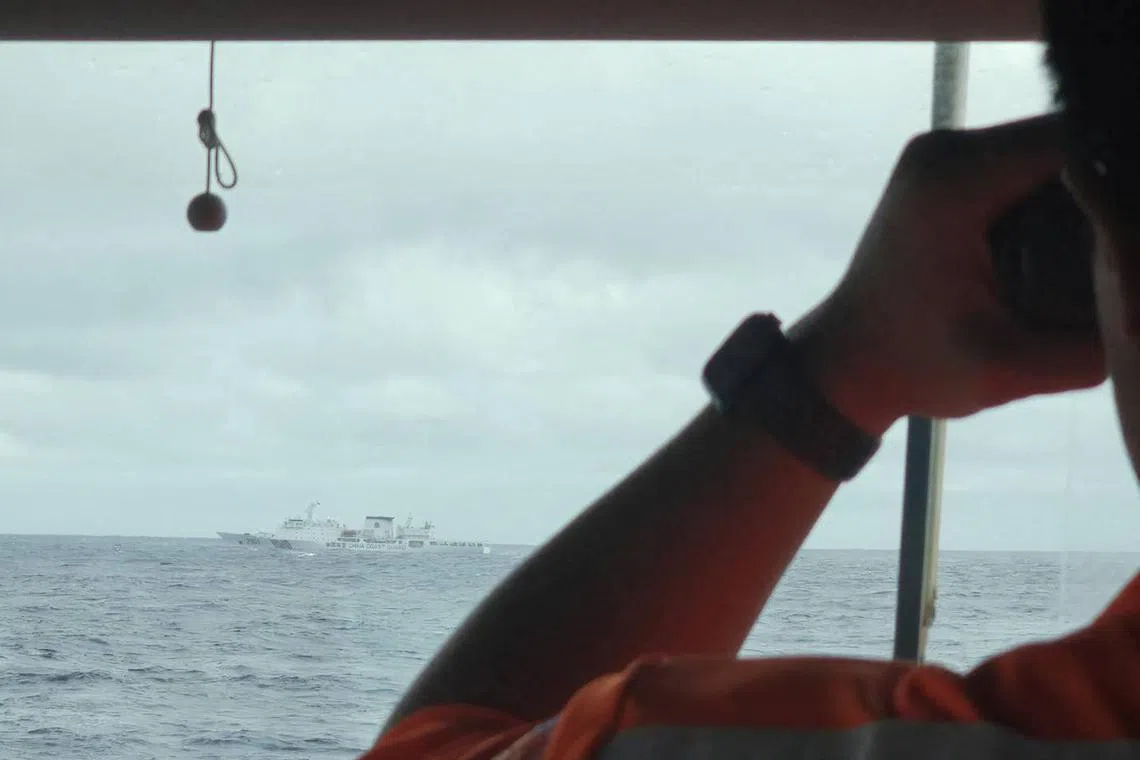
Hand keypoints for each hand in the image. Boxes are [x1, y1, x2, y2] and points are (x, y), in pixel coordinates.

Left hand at [808, 114, 1105, 428]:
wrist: (845, 364)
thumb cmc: (917, 368)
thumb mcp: (1011, 369)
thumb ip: (1097, 342)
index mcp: (955, 181)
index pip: (1080, 144)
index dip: (1127, 184)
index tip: (1137, 242)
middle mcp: (947, 149)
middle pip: (1070, 141)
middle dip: (1114, 192)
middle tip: (1128, 252)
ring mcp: (944, 155)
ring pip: (1053, 152)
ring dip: (1090, 196)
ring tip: (1106, 254)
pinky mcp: (948, 172)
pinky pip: (1028, 168)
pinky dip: (1060, 200)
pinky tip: (1075, 248)